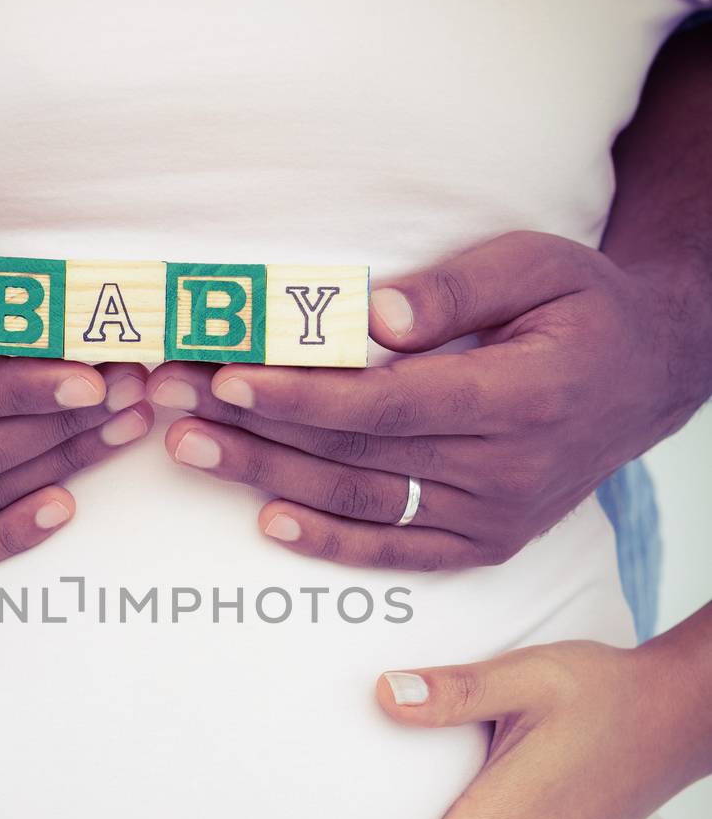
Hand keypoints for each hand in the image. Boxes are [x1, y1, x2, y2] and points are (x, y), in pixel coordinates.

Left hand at [147, 230, 710, 569]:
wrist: (646, 380)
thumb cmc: (584, 310)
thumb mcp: (538, 266)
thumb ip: (456, 290)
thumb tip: (371, 315)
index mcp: (520, 397)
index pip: (387, 404)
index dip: (302, 394)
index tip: (229, 374)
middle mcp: (506, 471)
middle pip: (355, 454)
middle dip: (253, 427)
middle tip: (172, 401)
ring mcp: (493, 518)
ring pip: (360, 504)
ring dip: (265, 478)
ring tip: (189, 446)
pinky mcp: (483, 544)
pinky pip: (396, 551)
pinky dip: (329, 543)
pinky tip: (264, 520)